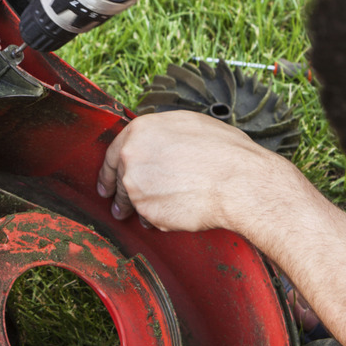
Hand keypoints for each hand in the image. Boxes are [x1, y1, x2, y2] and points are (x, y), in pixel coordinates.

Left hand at [97, 111, 277, 232]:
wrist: (239, 181)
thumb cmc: (224, 152)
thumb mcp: (189, 126)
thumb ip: (161, 135)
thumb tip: (156, 143)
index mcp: (139, 131)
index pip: (112, 154)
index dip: (109, 171)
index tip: (106, 183)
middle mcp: (131, 158)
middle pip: (119, 180)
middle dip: (120, 194)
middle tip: (120, 207)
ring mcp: (136, 186)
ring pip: (130, 201)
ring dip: (134, 210)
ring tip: (147, 216)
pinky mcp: (147, 211)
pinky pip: (148, 217)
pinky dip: (156, 219)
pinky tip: (172, 215)